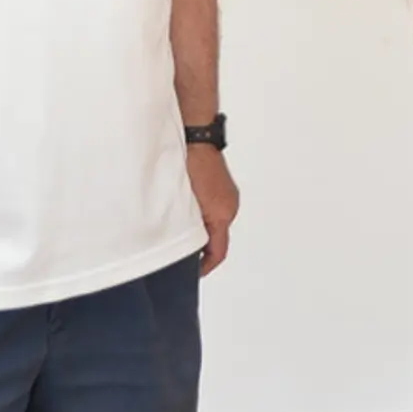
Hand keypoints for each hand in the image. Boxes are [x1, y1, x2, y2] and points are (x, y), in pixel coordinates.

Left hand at [187, 145, 239, 276]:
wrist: (197, 137)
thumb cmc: (192, 165)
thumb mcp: (187, 205)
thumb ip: (189, 229)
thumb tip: (186, 246)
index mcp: (223, 215)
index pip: (218, 252)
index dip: (205, 267)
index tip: (194, 273)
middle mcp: (230, 206)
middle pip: (218, 238)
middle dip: (202, 249)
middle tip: (182, 255)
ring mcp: (227, 195)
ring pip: (216, 223)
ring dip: (202, 231)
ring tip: (182, 233)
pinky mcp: (222, 187)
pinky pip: (215, 209)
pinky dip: (203, 216)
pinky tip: (187, 212)